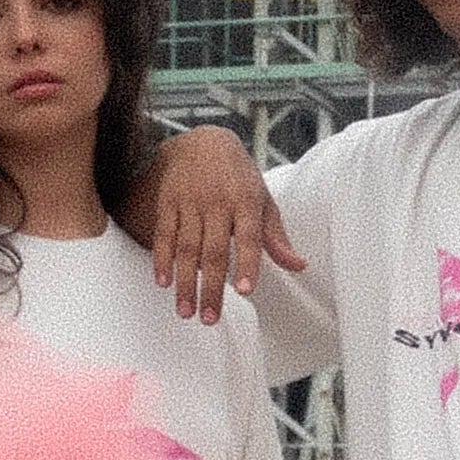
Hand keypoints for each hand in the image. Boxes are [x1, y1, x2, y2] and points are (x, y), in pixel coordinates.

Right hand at [140, 127, 302, 323]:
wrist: (202, 140)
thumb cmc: (238, 176)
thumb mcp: (262, 199)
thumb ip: (276, 236)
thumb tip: (298, 265)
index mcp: (246, 201)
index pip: (249, 237)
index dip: (247, 264)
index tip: (244, 291)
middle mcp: (217, 202)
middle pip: (214, 251)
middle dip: (211, 288)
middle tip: (209, 318)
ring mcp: (190, 202)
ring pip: (187, 248)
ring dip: (185, 282)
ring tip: (186, 310)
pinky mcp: (168, 202)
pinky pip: (163, 234)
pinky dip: (162, 259)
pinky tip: (163, 281)